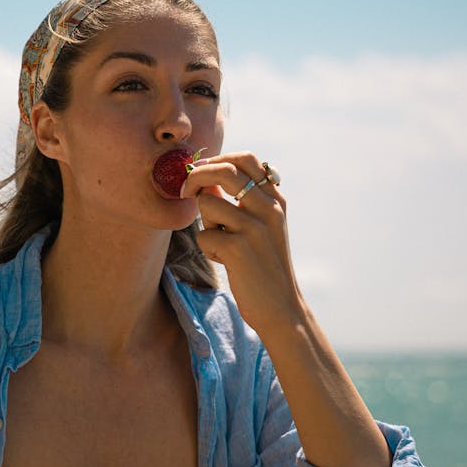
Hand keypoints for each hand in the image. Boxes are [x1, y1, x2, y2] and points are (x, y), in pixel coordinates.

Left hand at [182, 151, 303, 341]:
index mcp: (275, 199)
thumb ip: (241, 202)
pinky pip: (204, 236)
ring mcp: (255, 228)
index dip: (217, 160)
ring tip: (220, 242)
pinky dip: (208, 249)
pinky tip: (225, 261)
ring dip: (205, 223)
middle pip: (224, 170)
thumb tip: (206, 178)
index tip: (201, 172)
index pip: (245, 159)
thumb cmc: (264, 265)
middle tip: (186, 191)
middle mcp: (269, 208)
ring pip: (208, 203)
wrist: (281, 307)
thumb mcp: (262, 227)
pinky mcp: (239, 249)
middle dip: (197, 176)